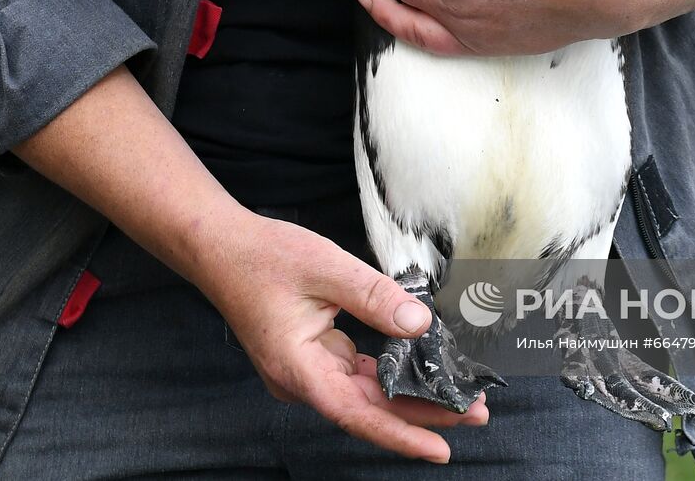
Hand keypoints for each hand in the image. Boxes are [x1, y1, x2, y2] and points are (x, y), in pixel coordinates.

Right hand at [199, 210, 486, 463]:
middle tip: (474, 409)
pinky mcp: (312, 357)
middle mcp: (302, 379)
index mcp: (298, 369)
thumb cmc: (262, 257)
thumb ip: (375, 298)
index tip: (440, 448)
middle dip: (422, 412)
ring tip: (458, 393)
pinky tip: (422, 368)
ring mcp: (307, 370)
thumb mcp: (326, 267)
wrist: (221, 246)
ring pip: (366, 393)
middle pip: (369, 408)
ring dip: (410, 395)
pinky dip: (391, 373)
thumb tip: (419, 323)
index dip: (401, 434)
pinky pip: (358, 374)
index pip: (357, 414)